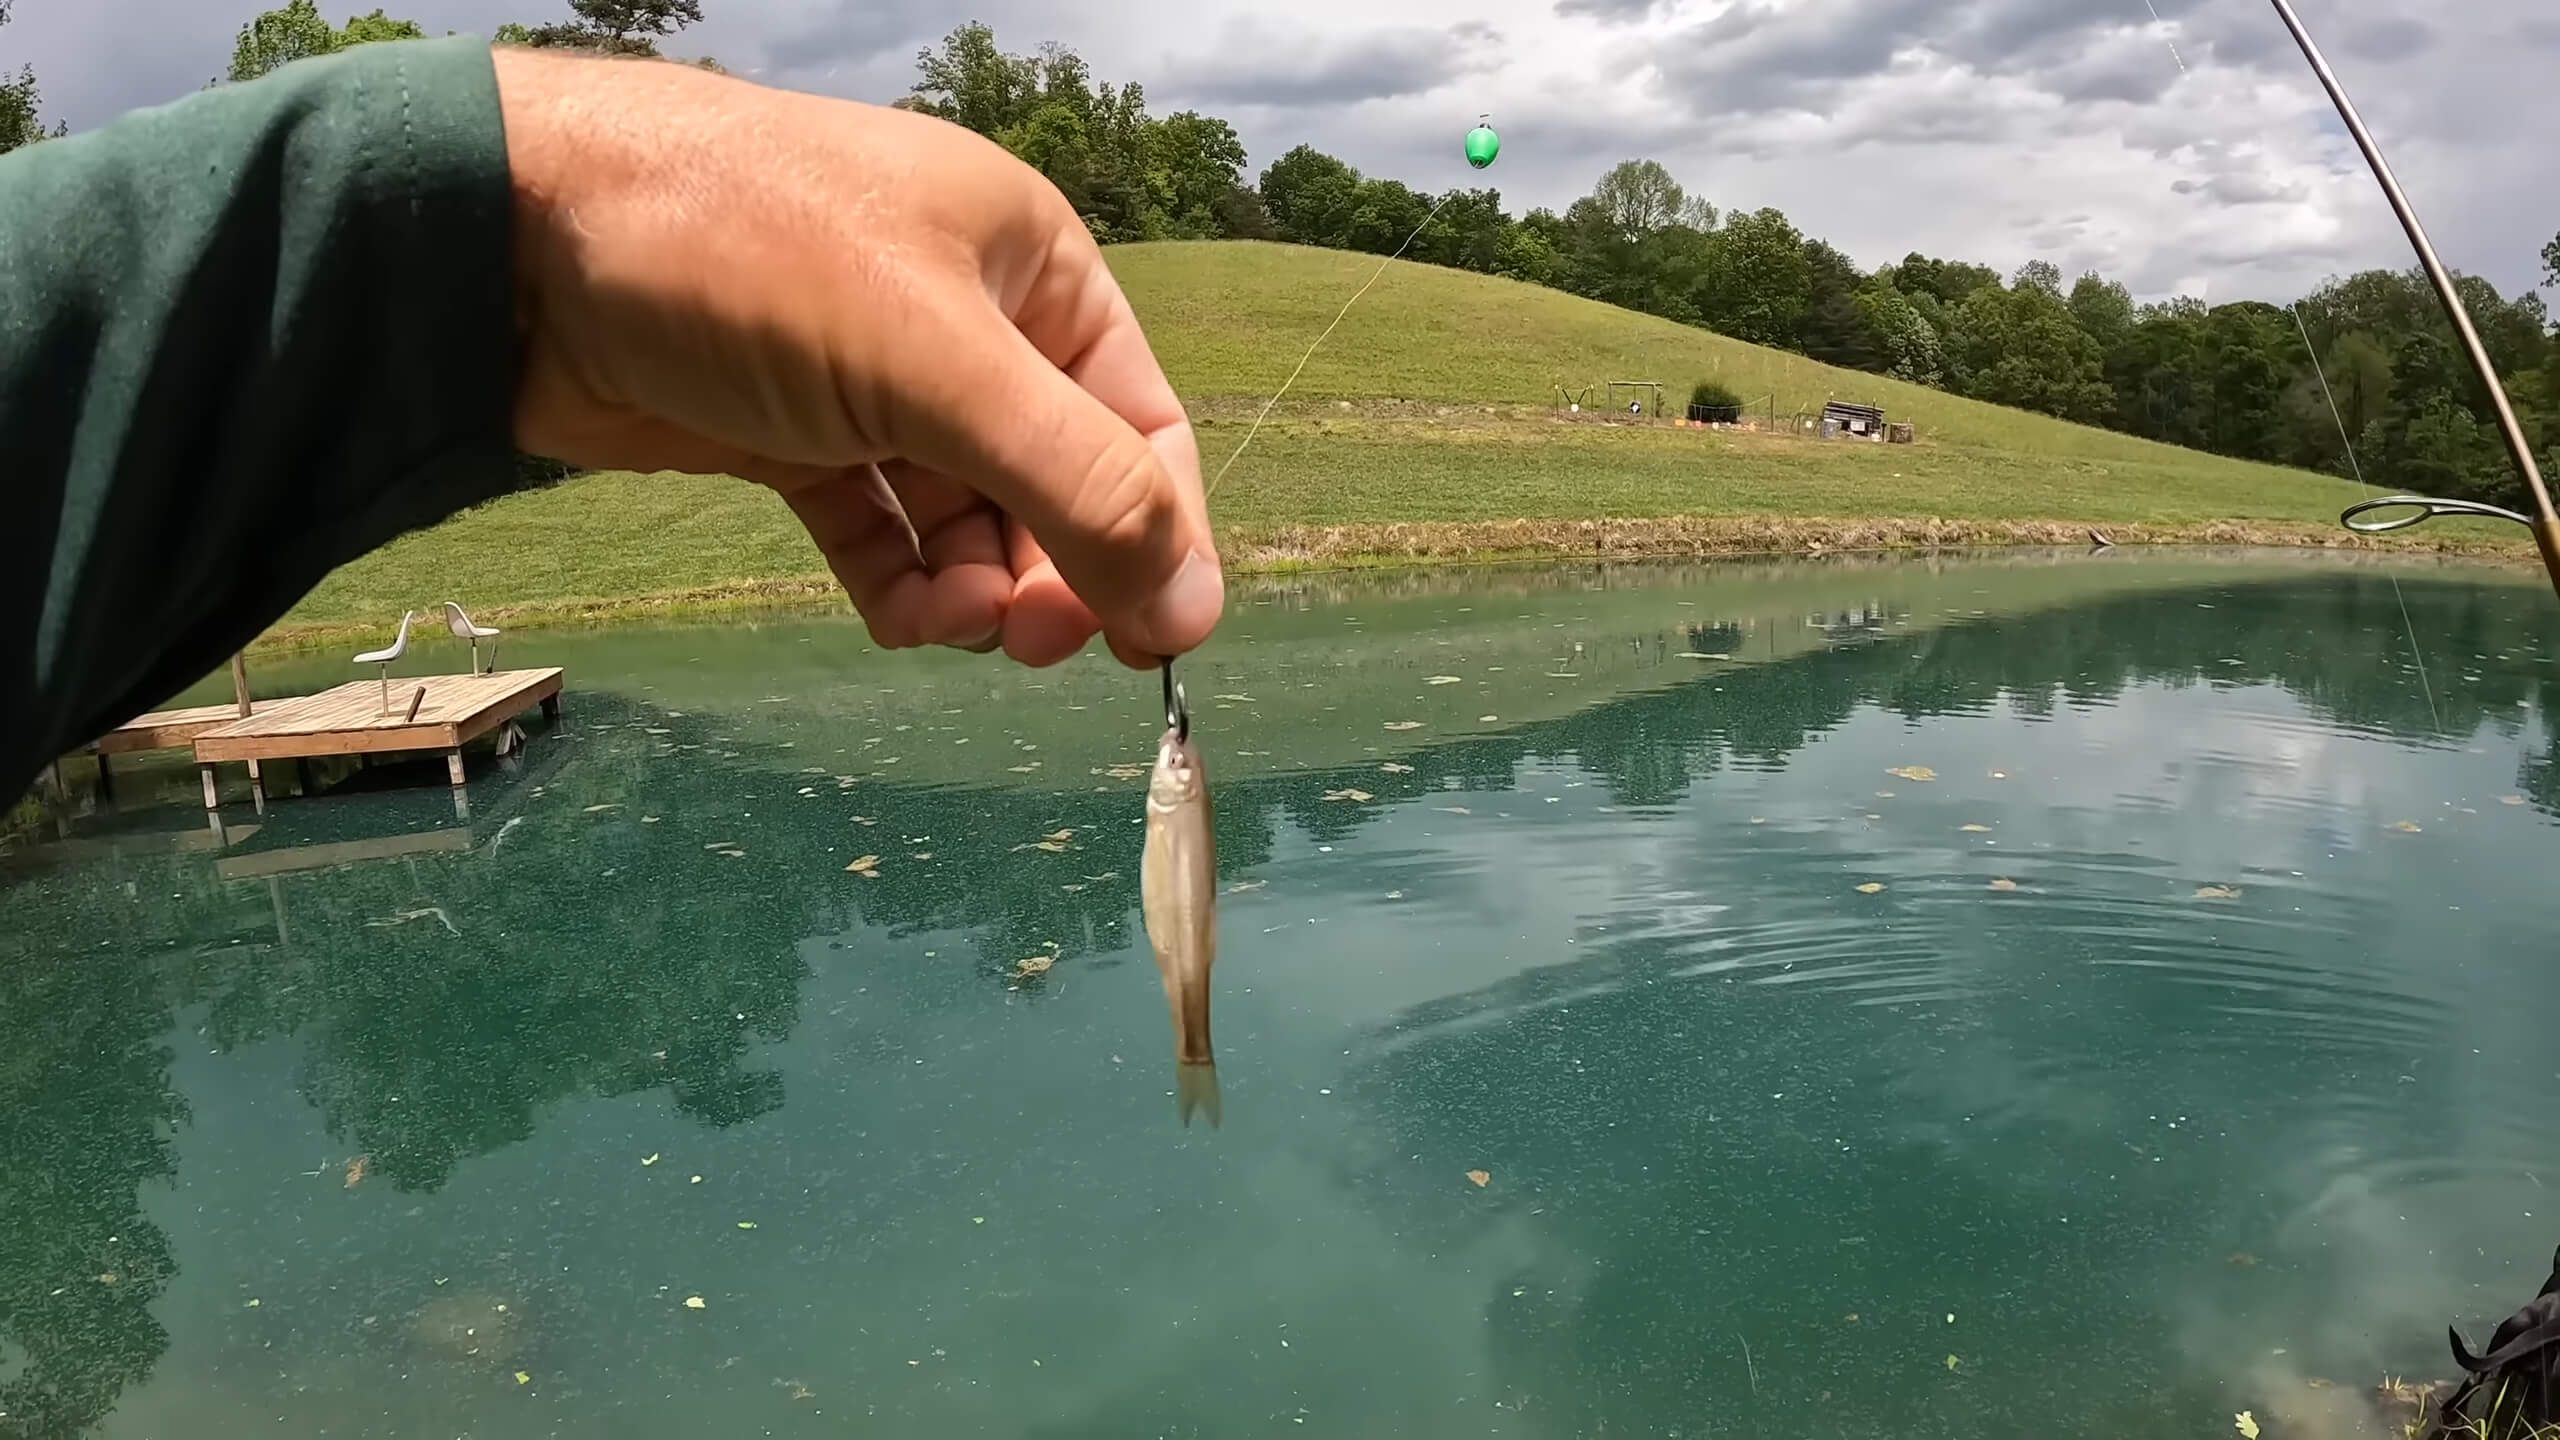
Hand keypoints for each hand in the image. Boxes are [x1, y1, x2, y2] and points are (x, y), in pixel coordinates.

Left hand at [491, 47, 1222, 668]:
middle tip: (1022, 645)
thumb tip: (1194, 610)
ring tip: (936, 621)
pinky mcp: (795, 436)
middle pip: (1059, 486)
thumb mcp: (939, 365)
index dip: (1159, 539)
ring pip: (970, 521)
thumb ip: (1078, 487)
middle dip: (1052, 574)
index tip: (1147, 649)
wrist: (512, 238)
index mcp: (1034, 267)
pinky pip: (881, 532)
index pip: (1141, 428)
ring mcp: (877, 382)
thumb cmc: (746, 254)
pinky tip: (895, 617)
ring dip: (972, 590)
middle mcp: (970, 322)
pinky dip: (899, 584)